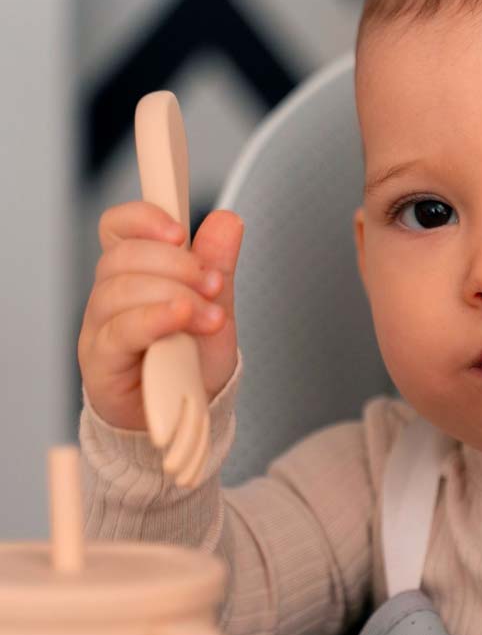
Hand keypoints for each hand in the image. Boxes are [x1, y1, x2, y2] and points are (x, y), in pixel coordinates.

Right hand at [78, 201, 242, 430]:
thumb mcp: (216, 306)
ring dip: (175, 295)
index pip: (117, 229)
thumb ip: (217, 264)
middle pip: (122, 257)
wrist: (190, 415)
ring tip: (210, 316)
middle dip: (176, 264)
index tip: (179, 231)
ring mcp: (101, 329)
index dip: (142, 219)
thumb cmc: (193, 362)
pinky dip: (155, 319)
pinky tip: (181, 320)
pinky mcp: (101, 362)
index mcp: (134, 274)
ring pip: (120, 290)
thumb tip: (226, 220)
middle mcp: (110, 297)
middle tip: (213, 285)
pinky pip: (120, 330)